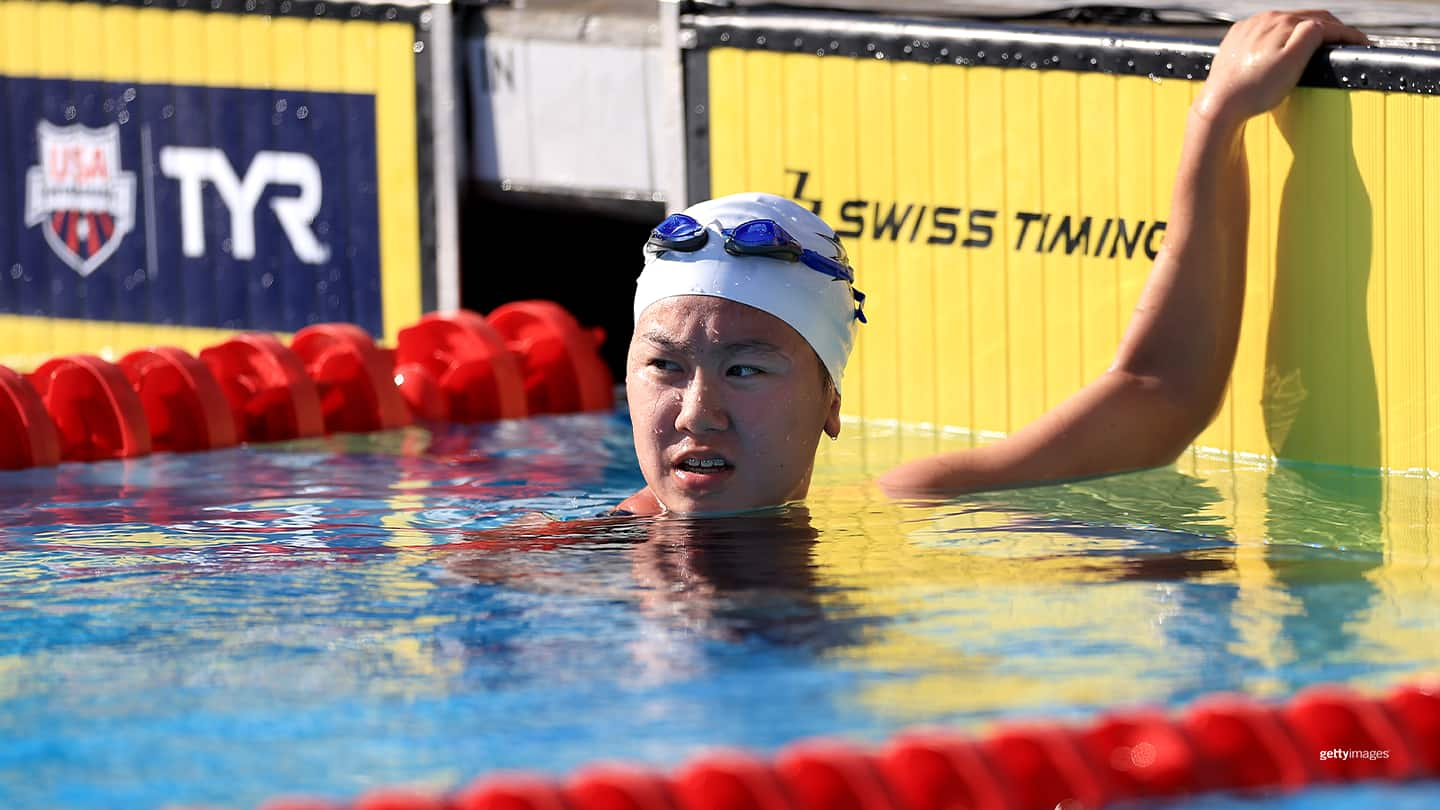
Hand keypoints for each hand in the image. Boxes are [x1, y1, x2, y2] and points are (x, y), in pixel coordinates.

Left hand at [1196, 10, 1367, 128]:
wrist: (1219, 105)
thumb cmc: (1256, 90)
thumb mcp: (1292, 62)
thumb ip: (1311, 36)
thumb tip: (1323, 24)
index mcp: (1280, 22)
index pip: (1323, 23)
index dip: (1347, 33)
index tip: (1364, 44)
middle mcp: (1263, 19)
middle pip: (1306, 18)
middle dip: (1331, 29)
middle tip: (1348, 42)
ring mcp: (1248, 28)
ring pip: (1286, 24)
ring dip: (1307, 30)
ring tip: (1322, 43)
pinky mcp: (1236, 39)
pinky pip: (1266, 32)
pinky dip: (1283, 37)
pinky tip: (1286, 47)